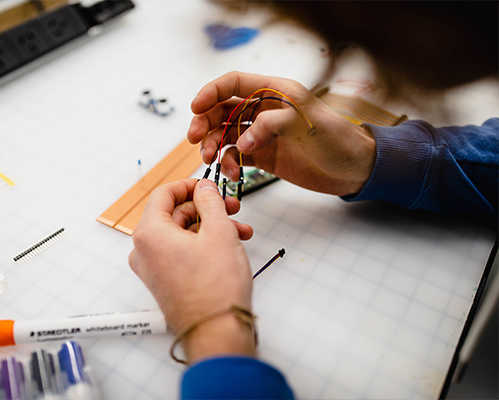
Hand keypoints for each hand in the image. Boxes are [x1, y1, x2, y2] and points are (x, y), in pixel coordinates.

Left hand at [129, 179, 254, 362]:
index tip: (208, 185)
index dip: (189, 185)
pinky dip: (203, 245)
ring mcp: (152, 268)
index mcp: (149, 233)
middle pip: (174, 214)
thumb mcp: (219, 232)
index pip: (164, 194)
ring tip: (240, 231)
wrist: (216, 332)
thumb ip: (210, 202)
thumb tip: (204, 188)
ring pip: (182, 234)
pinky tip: (230, 246)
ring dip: (210, 228)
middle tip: (232, 208)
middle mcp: (144, 250)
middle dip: (206, 209)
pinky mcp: (164, 281)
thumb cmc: (215, 289)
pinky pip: (181, 252)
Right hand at [187, 71, 375, 195]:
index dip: (211, 92)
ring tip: (210, 159)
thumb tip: (242, 142)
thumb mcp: (306, 124)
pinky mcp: (263, 156)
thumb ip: (270, 125)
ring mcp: (261, 134)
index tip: (195, 108)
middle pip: (221, 109)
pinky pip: (236, 156)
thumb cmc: (337, 140)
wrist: (353, 169)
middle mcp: (264, 110)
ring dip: (212, 145)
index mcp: (274, 91)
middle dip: (204, 122)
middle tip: (194, 140)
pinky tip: (233, 173)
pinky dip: (229, 164)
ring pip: (224, 134)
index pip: (233, 83)